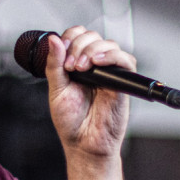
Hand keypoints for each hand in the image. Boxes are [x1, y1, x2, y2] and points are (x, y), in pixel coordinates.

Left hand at [42, 26, 134, 162]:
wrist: (83, 144)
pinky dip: (112, 56)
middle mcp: (95, 67)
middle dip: (78, 45)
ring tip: (82, 68)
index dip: (70, 37)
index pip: (78, 35)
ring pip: (109, 44)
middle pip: (93, 36)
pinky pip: (125, 60)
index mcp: (78, 65)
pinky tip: (96, 63)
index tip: (62, 52)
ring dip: (92, 50)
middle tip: (71, 66)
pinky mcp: (123, 83)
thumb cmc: (71, 123)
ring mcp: (109, 74)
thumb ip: (54, 65)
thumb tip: (53, 39)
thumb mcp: (56, 90)